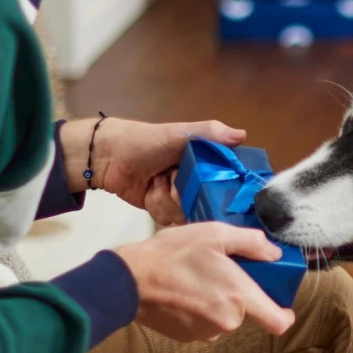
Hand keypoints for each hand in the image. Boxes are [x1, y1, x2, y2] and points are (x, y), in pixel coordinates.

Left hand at [63, 117, 245, 225]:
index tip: (216, 186)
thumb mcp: (180, 132)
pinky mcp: (165, 211)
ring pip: (188, 214)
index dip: (226, 188)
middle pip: (209, 203)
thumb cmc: (146, 140)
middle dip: (188, 193)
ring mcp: (181, 199)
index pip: (229, 181)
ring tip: (156, 181)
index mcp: (207, 163)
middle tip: (173, 177)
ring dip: (168, 198)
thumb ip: (210, 133)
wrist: (110, 156)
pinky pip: (171, 220)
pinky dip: (158, 206)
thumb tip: (242, 135)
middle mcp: (198, 182)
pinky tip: (149, 192)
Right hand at [114, 224, 295, 340]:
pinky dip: (199, 309)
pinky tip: (184, 291)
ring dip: (217, 300)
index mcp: (240, 298)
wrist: (128, 280)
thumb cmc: (174, 253)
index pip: (278, 322)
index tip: (279, 302)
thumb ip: (252, 243)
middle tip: (220, 270)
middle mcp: (227, 321)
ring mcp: (205, 333)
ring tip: (197, 278)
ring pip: (224, 316)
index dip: (284, 314)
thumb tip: (274, 254)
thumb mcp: (216, 234)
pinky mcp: (186, 337)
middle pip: (247, 311)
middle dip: (238, 293)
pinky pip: (204, 323)